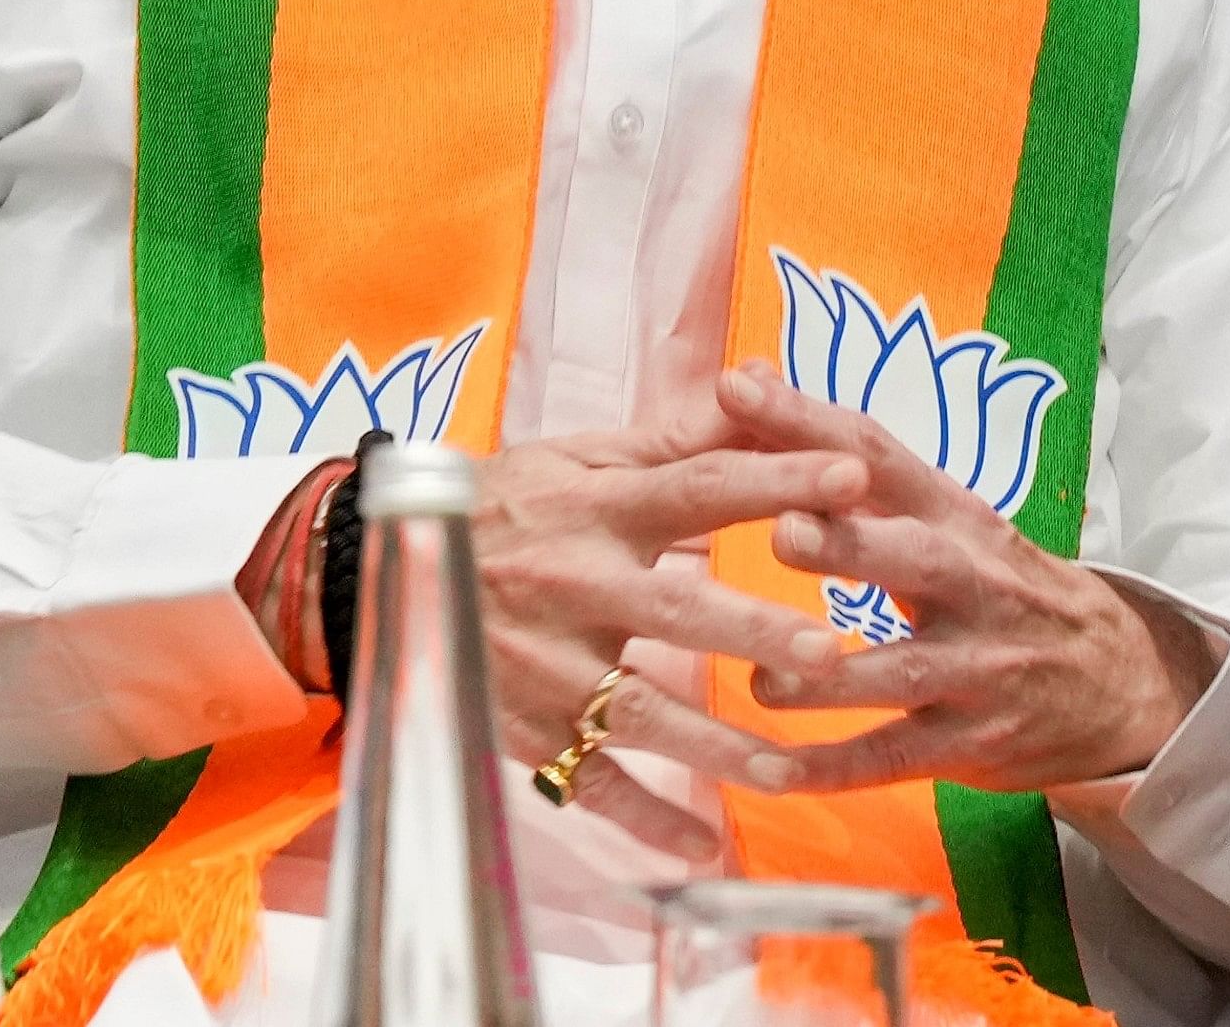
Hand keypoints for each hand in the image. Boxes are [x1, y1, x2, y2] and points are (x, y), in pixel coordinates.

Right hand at [465, 398, 875, 855]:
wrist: (376, 573)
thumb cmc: (501, 507)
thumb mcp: (576, 460)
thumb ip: (674, 438)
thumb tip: (761, 383)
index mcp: (597, 510)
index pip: (699, 489)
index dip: (775, 479)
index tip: (853, 475)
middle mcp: (574, 587)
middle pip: (675, 611)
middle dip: (750, 631)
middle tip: (826, 651)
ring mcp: (544, 666)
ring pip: (640, 712)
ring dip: (714, 746)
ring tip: (785, 768)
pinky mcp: (520, 728)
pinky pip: (587, 781)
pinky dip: (642, 818)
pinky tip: (702, 846)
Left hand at [713, 364, 1225, 793]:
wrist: (1119, 680)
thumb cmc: (1004, 590)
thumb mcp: (957, 524)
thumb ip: (863, 479)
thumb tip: (755, 390)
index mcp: (958, 517)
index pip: (882, 457)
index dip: (812, 421)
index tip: (735, 386)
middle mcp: (974, 583)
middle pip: (912, 556)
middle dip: (850, 545)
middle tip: (784, 530)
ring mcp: (978, 667)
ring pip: (900, 670)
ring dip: (828, 676)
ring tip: (764, 679)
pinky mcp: (971, 740)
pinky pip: (893, 757)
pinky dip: (831, 768)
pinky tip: (770, 774)